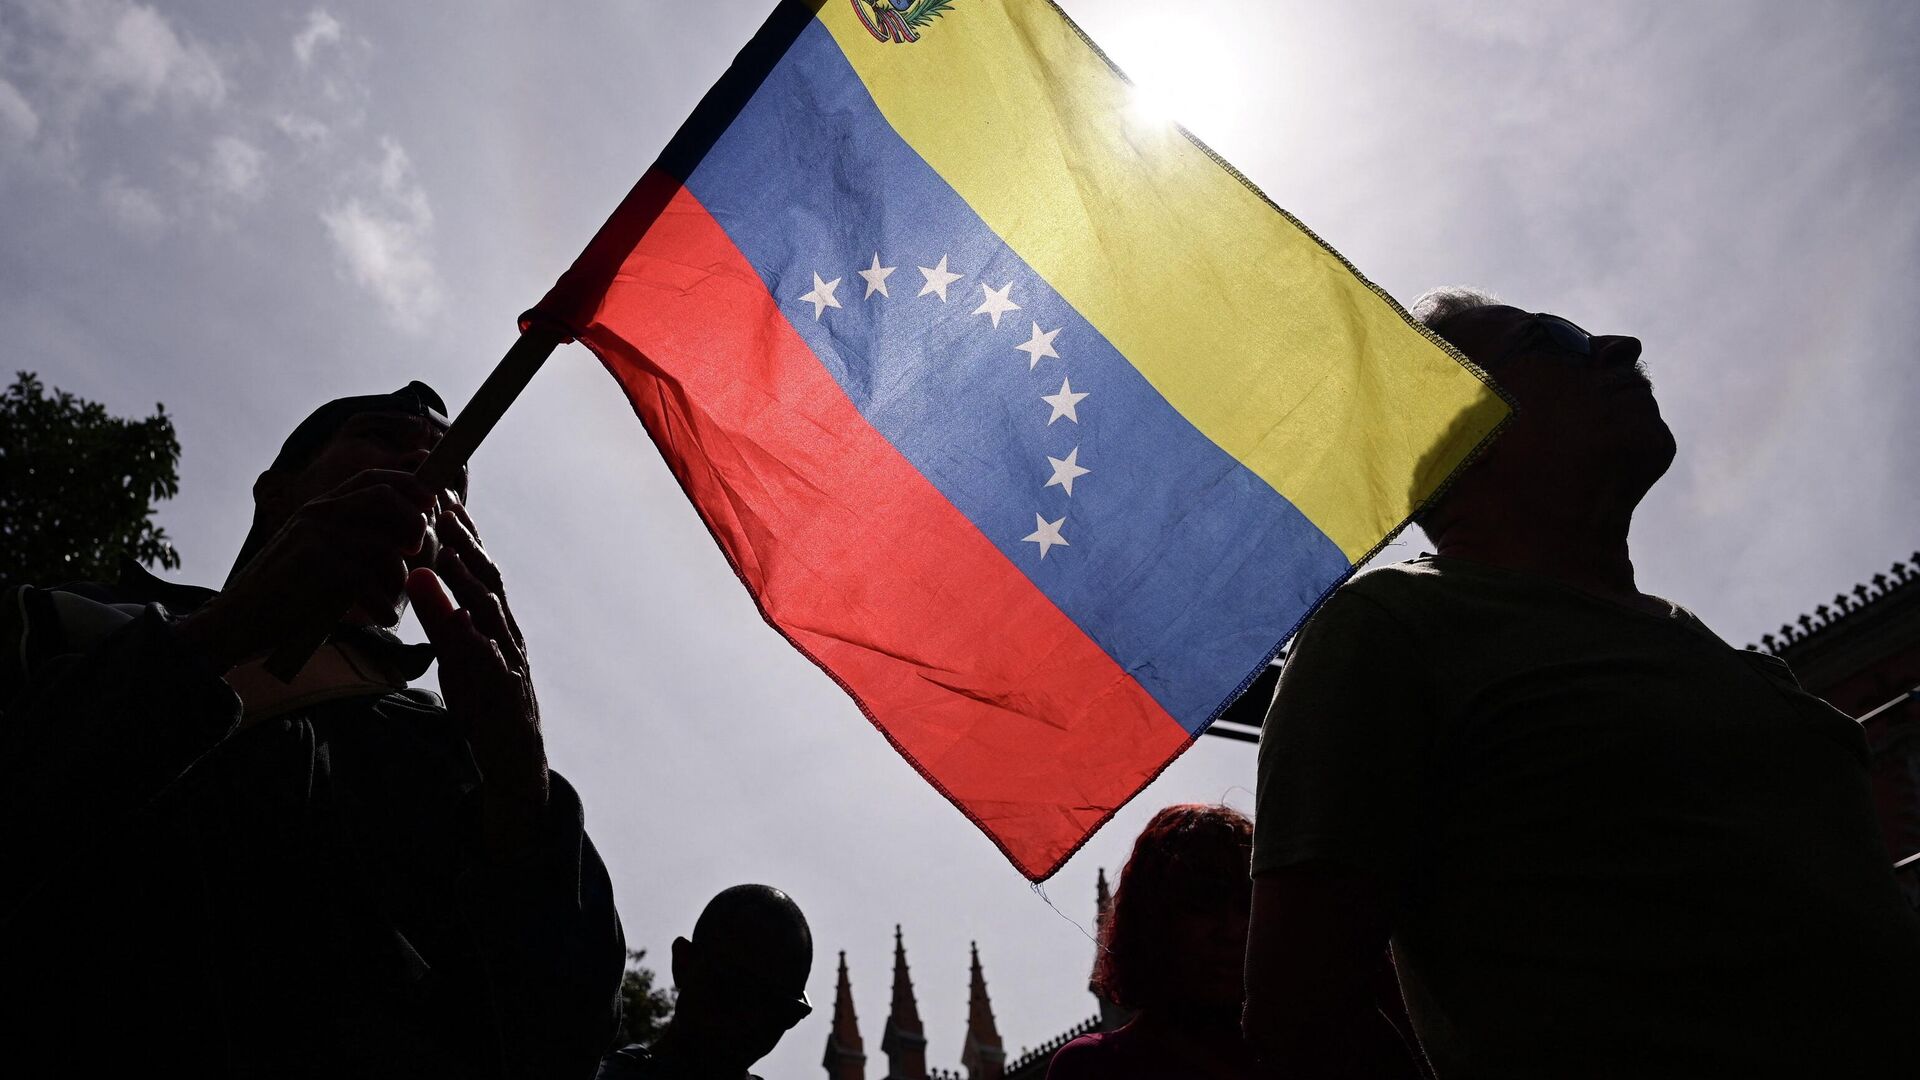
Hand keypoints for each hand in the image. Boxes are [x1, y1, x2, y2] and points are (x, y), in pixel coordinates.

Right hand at [179, 469, 441, 670]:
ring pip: (383, 544)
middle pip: (386, 496)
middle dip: (415, 523)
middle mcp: (320, 513)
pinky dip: (383, 605)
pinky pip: (369, 581)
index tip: (434, 502)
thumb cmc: (290, 596)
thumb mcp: (325, 557)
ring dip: (399, 577)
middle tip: (417, 553)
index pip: (374, 478)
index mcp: (323, 508)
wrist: (237, 622)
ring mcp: (316, 536)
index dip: (410, 485)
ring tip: (393, 601)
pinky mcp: (315, 566)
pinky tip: (382, 620)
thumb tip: (415, 536)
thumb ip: (359, 542)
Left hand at [405, 502, 548, 860]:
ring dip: (468, 582)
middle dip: (465, 541)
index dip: (462, 531)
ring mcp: (509, 661)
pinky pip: (488, 665)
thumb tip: (414, 573)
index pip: (479, 567)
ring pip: (490, 615)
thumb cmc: (484, 699)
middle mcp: (507, 632)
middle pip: (488, 579)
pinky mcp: (504, 693)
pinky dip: (474, 641)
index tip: (439, 494)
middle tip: (440, 506)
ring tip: (444, 553)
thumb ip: (442, 614)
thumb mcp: (458, 651)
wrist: (515, 757)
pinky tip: (458, 624)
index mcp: (495, 620)